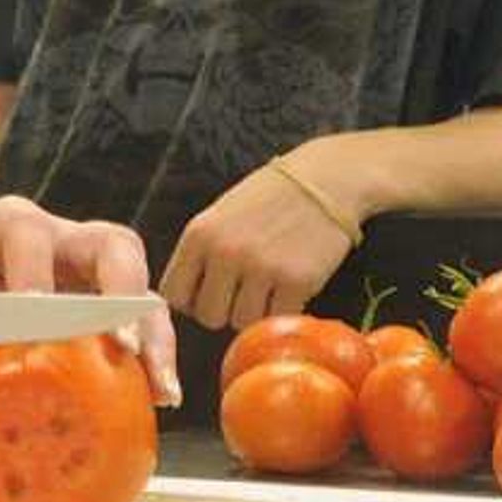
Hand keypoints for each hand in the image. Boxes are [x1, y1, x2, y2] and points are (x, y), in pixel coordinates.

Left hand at [0, 193, 175, 404]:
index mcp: (11, 223)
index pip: (30, 237)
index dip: (34, 275)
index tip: (36, 315)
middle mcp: (65, 236)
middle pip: (112, 244)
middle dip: (123, 293)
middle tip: (124, 346)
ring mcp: (95, 267)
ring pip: (142, 283)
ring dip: (155, 336)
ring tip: (161, 389)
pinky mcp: (111, 300)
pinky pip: (144, 320)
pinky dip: (155, 357)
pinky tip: (160, 397)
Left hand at [158, 157, 357, 333]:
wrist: (328, 178)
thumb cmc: (272, 196)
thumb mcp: (221, 214)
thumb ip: (201, 253)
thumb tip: (186, 299)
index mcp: (200, 233)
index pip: (174, 295)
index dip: (192, 299)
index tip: (210, 292)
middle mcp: (226, 252)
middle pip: (208, 316)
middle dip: (225, 309)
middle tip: (245, 289)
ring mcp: (262, 268)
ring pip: (242, 323)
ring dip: (256, 311)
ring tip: (270, 284)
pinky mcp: (297, 281)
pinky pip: (278, 318)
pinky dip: (285, 308)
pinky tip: (291, 285)